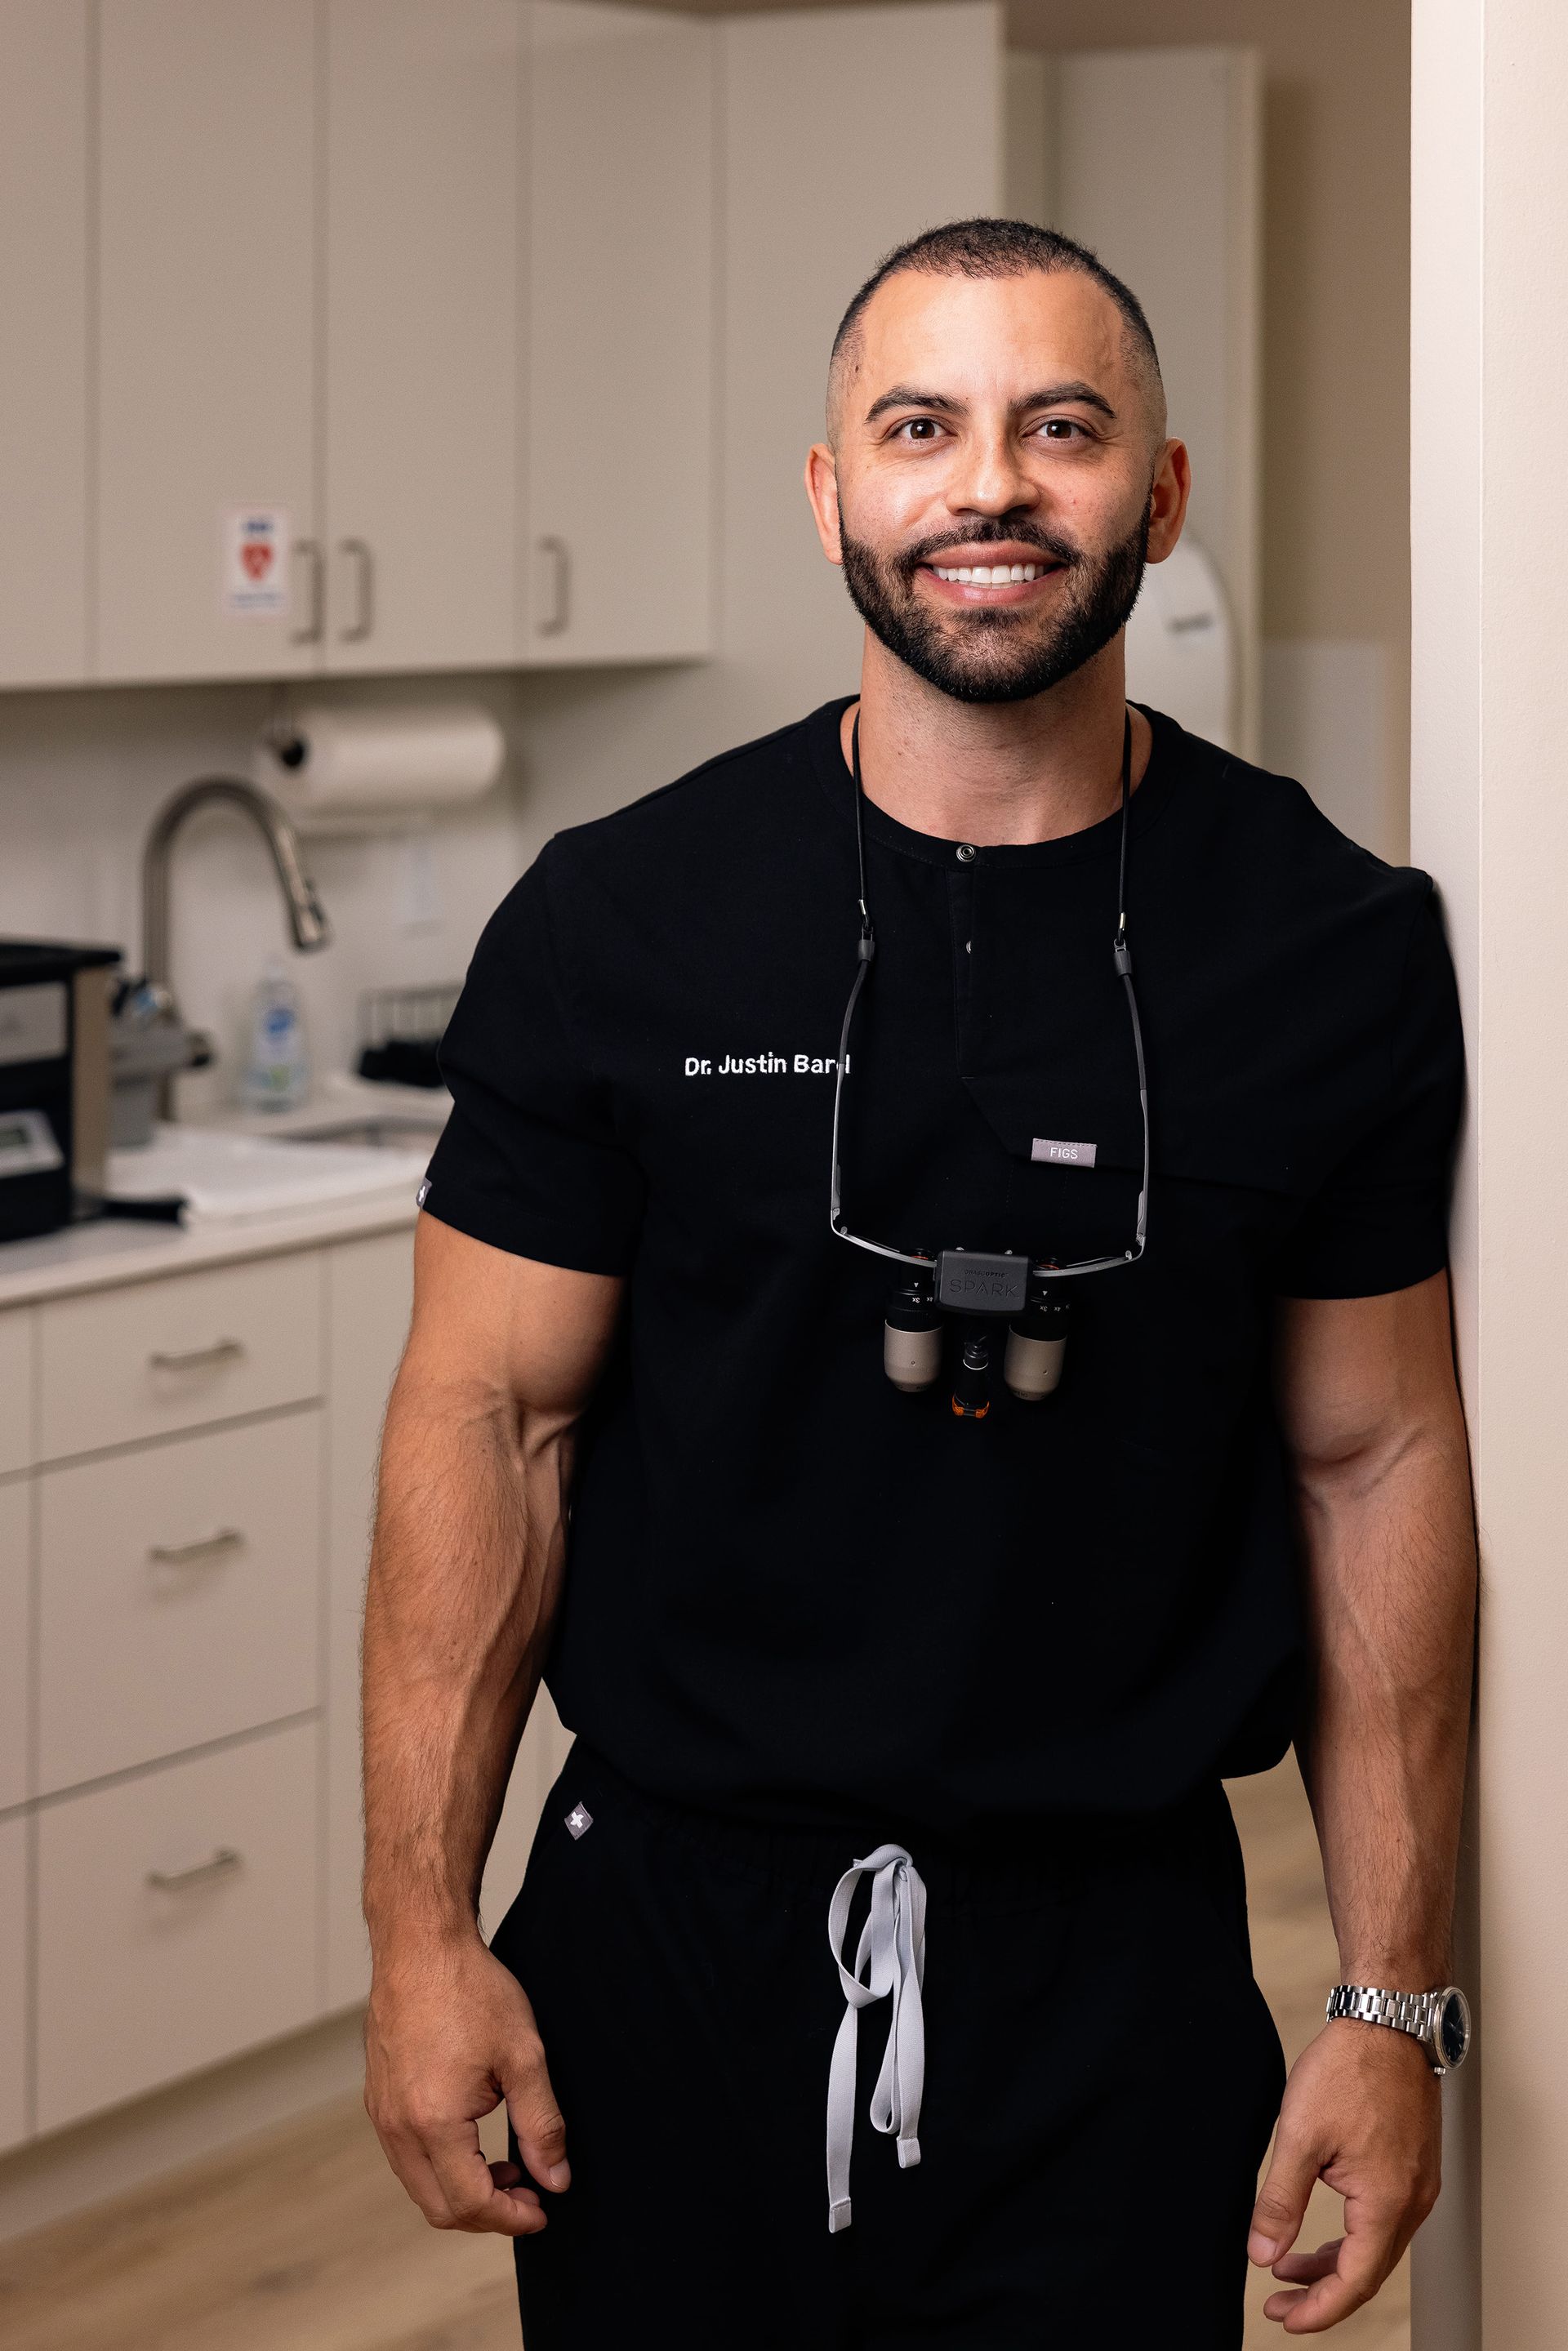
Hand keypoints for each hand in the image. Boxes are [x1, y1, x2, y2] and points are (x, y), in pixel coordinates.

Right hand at [365, 1931, 569, 2234]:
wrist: (420, 1944)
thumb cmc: (470, 1990)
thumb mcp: (524, 2056)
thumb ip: (542, 2125)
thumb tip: (556, 2179)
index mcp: (432, 2123)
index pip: (471, 2202)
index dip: (512, 2217)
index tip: (543, 2210)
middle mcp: (397, 2127)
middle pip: (440, 2208)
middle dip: (488, 2213)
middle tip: (529, 2192)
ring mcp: (381, 2114)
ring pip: (420, 2185)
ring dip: (464, 2189)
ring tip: (508, 2164)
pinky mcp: (378, 2099)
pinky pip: (407, 2156)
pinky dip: (442, 2165)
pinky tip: (475, 2137)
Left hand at [1248, 2019, 1440, 2331]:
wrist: (1387, 2021)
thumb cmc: (1350, 2067)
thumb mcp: (1300, 2135)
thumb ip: (1280, 2201)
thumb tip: (1262, 2252)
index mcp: (1387, 2202)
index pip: (1354, 2282)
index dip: (1317, 2309)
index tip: (1283, 2318)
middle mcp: (1412, 2202)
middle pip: (1368, 2272)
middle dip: (1321, 2293)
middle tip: (1279, 2302)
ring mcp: (1418, 2185)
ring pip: (1376, 2247)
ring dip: (1334, 2263)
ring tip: (1287, 2264)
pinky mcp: (1414, 2167)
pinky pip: (1384, 2220)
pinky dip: (1352, 2235)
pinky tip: (1323, 2228)